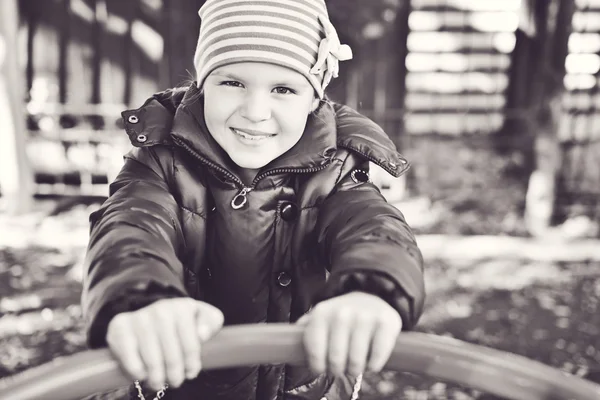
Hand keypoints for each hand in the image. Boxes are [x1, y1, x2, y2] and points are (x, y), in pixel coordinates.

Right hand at [106, 298, 223, 390]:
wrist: (150, 316)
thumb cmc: (183, 323)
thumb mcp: (203, 319)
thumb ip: (210, 324)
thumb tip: (202, 334)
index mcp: (183, 307)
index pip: (190, 342)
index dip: (192, 362)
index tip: (191, 374)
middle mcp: (160, 309)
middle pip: (170, 351)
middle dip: (174, 372)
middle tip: (176, 382)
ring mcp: (139, 317)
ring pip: (150, 355)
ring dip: (156, 375)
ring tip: (159, 383)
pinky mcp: (120, 327)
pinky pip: (128, 353)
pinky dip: (135, 369)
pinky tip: (142, 376)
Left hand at [298, 292, 401, 376]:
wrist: (372, 293)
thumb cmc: (341, 314)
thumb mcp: (320, 315)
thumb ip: (304, 329)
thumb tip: (285, 350)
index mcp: (321, 313)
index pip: (314, 351)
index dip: (317, 366)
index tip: (321, 369)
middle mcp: (342, 314)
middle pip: (336, 360)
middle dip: (337, 370)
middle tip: (341, 368)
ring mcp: (364, 318)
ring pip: (356, 362)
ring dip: (355, 370)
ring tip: (355, 365)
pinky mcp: (385, 323)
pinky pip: (377, 357)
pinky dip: (373, 366)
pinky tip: (370, 362)